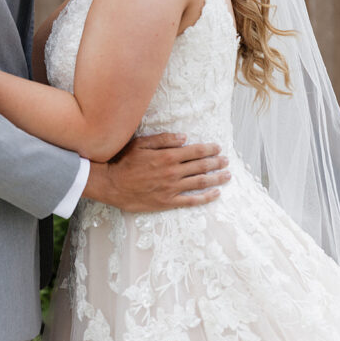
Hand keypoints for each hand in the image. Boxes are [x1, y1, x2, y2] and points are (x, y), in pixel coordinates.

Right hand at [84, 133, 230, 211]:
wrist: (112, 184)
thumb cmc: (125, 161)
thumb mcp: (142, 143)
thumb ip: (164, 140)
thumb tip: (184, 137)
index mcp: (168, 157)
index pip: (195, 152)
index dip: (209, 149)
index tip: (218, 148)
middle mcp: (173, 172)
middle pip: (201, 166)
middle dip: (216, 163)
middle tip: (227, 161)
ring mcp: (172, 189)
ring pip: (200, 183)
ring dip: (216, 179)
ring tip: (227, 175)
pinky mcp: (168, 202)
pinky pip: (191, 201)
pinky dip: (206, 197)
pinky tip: (215, 194)